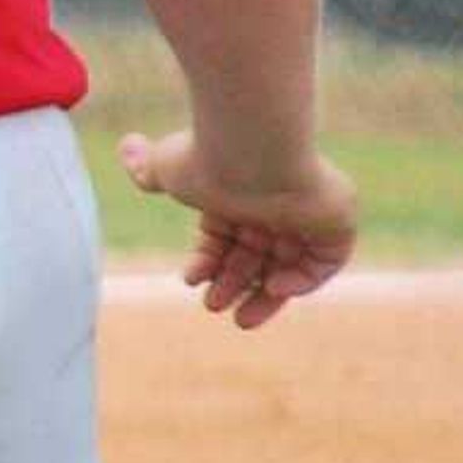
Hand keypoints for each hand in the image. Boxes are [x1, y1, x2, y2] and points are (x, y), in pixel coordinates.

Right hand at [118, 130, 355, 329]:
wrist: (251, 153)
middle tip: (215, 307)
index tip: (191, 280)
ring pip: (288, 264)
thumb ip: (146, 168)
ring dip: (264, 293)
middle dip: (233, 284)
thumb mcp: (167, 169)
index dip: (208, 262)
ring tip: (241, 317)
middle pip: (257, 256)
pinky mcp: (336, 220)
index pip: (226, 238)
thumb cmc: (207, 160)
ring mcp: (307, 212)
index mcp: (239, 195)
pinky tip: (275, 287)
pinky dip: (303, 280)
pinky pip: (325, 261)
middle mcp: (273, 204)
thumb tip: (127, 145)